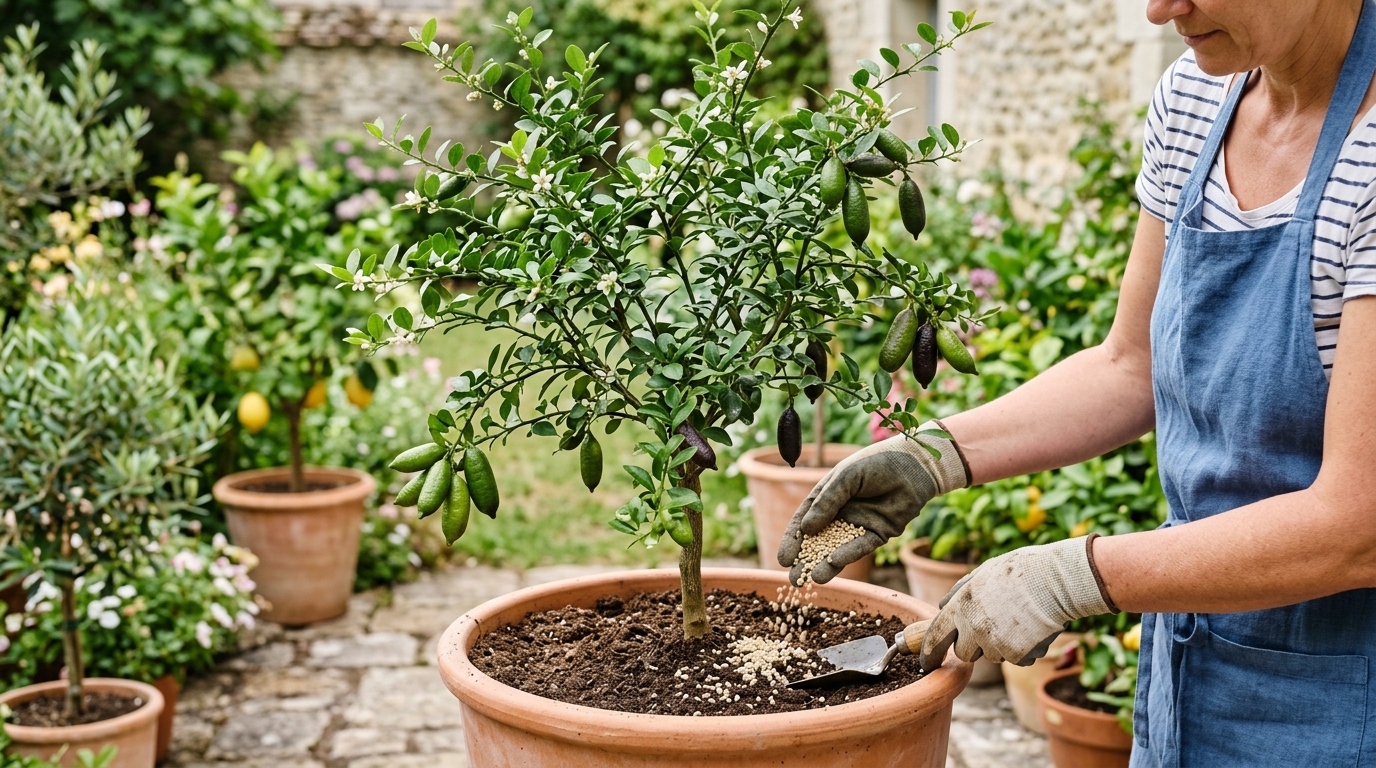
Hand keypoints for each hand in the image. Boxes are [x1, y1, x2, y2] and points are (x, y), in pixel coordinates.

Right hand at [777, 421, 967, 584]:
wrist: (914, 464)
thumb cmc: (876, 463)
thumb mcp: (845, 477)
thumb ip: (827, 502)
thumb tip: (806, 529)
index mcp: (827, 497)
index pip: (804, 521)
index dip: (793, 540)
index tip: (783, 559)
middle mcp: (840, 513)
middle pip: (818, 540)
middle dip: (805, 560)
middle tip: (792, 579)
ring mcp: (859, 525)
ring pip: (838, 549)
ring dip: (824, 564)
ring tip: (809, 580)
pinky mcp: (879, 533)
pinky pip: (860, 547)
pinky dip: (847, 556)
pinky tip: (833, 564)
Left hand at [919, 537, 1114, 669]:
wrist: (1056, 581)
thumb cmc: (1021, 571)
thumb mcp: (983, 572)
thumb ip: (960, 591)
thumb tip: (942, 607)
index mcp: (960, 605)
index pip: (936, 636)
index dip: (930, 652)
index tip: (928, 663)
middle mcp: (973, 628)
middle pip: (965, 653)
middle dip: (974, 644)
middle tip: (993, 625)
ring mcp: (994, 643)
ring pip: (992, 655)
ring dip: (1001, 644)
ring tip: (1018, 619)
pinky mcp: (1016, 655)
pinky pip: (1015, 659)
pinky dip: (1023, 649)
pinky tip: (1032, 628)